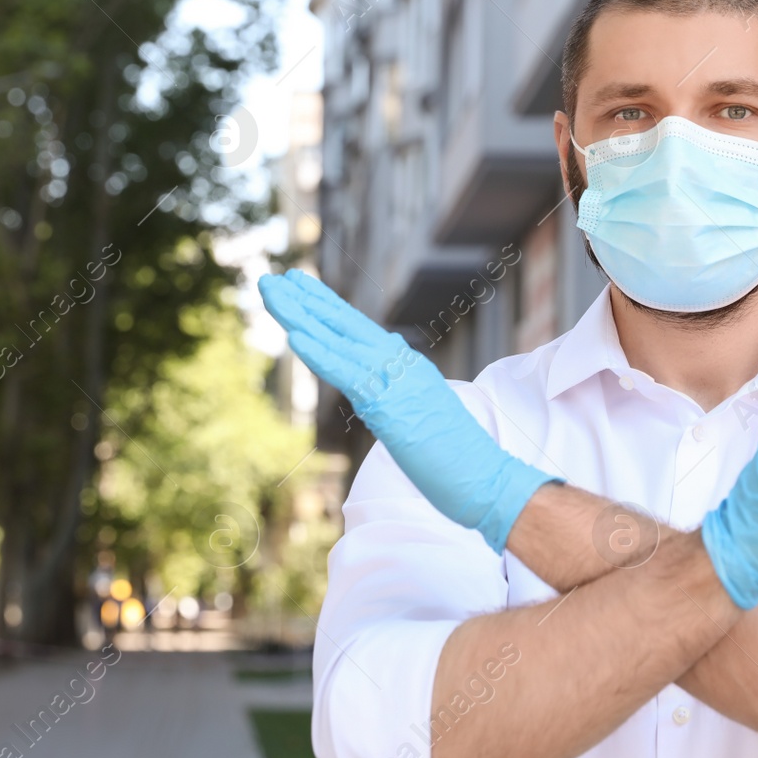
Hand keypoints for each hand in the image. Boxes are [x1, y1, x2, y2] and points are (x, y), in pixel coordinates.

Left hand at [258, 270, 560, 551]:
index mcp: (406, 365)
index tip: (298, 286)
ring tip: (272, 293)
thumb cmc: (457, 456)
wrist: (487, 478)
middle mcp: (400, 364)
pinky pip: (347, 375)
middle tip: (271, 279)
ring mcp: (396, 381)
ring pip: (339, 341)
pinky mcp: (390, 405)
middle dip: (305, 302)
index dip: (326, 305)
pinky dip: (320, 353)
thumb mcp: (424, 409)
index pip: (358, 329)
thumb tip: (393, 353)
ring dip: (300, 316)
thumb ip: (404, 381)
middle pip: (344, 325)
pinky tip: (294, 336)